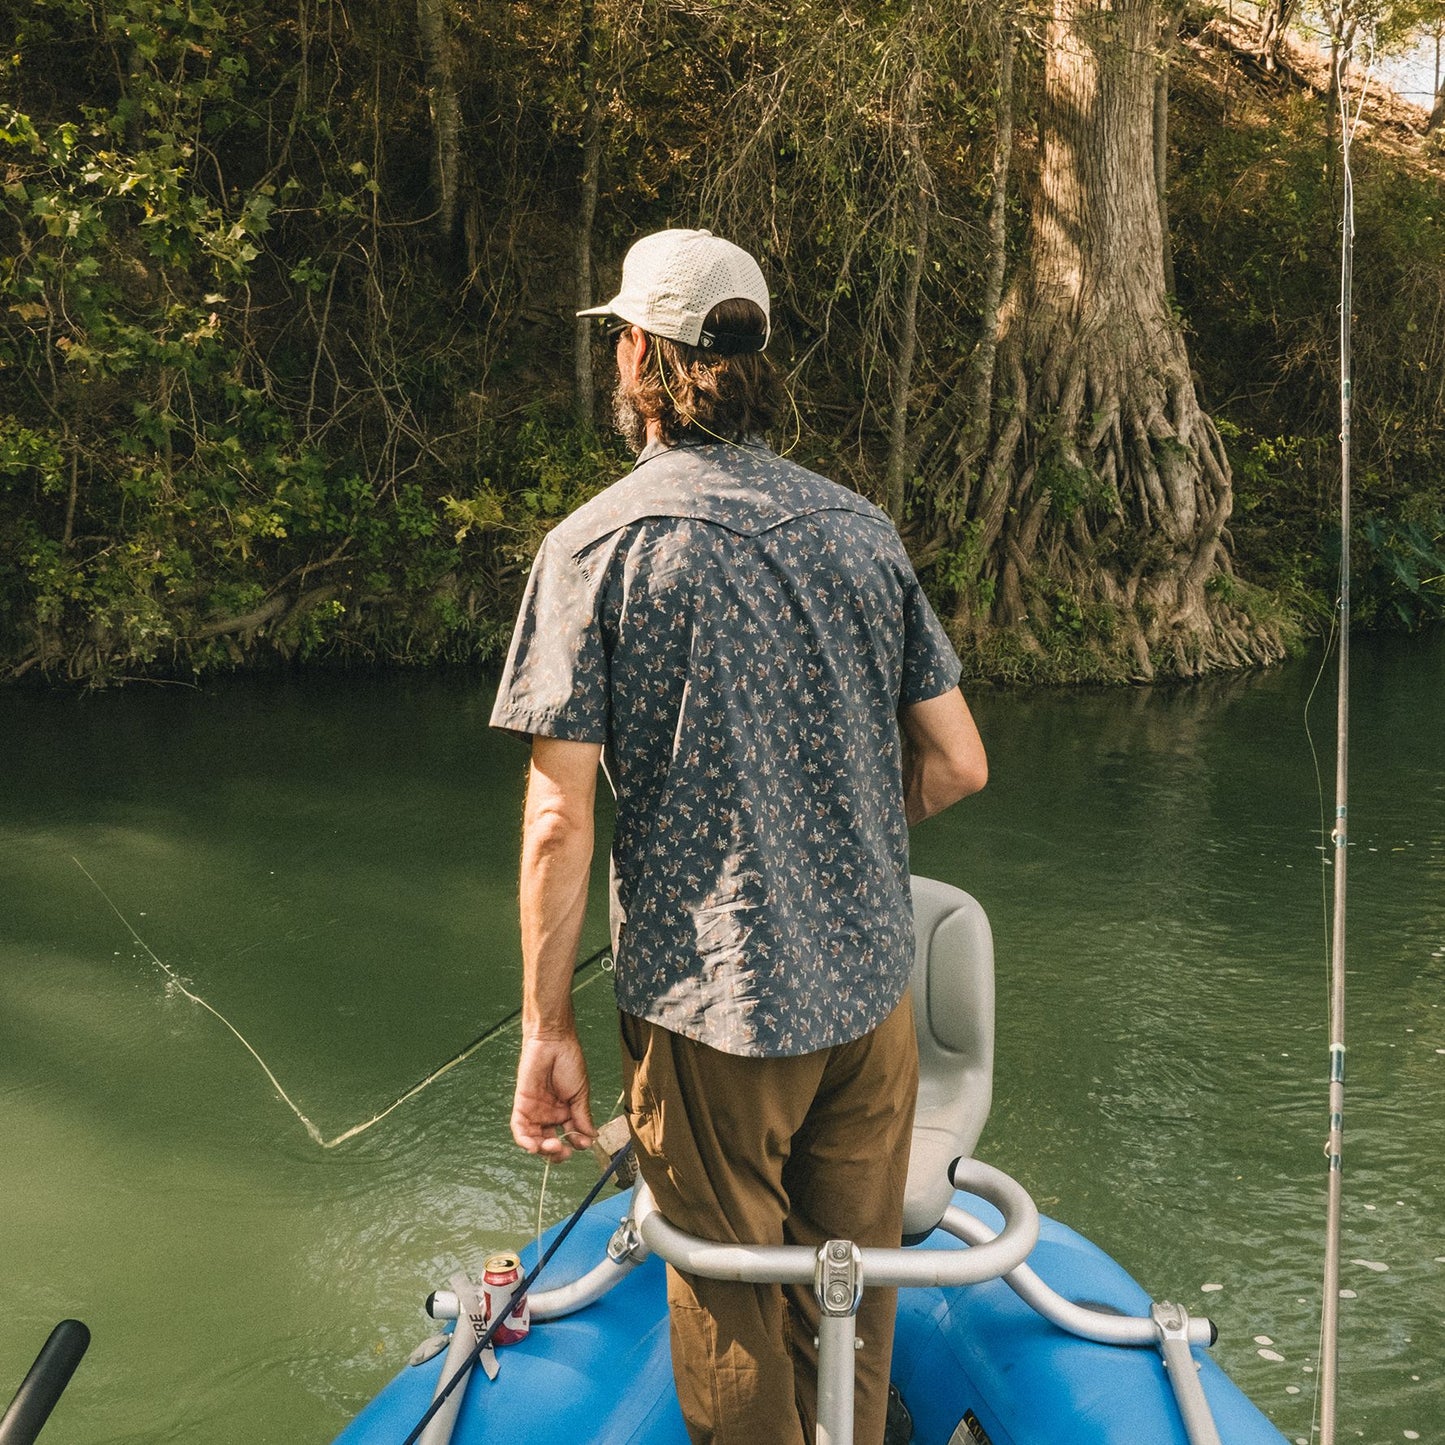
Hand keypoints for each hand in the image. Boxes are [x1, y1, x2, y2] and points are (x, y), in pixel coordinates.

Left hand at [511, 1032, 595, 1158]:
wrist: (554, 1042)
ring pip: (534, 1140)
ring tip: (553, 1147)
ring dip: (541, 1149)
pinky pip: (519, 1129)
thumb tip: (592, 1137)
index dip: (576, 1144)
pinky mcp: (522, 1105)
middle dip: (557, 1152)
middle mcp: (549, 1114)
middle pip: (550, 1142)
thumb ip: (583, 1116)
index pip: (569, 1136)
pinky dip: (524, 1141)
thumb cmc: (569, 1062)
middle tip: (565, 1151)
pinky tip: (533, 1147)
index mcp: (565, 1111)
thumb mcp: (580, 1093)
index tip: (584, 1144)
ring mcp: (535, 1111)